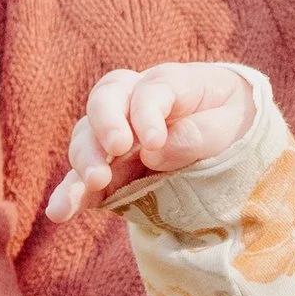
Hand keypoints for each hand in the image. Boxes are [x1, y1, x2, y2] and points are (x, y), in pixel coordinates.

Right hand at [46, 63, 256, 219]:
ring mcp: (116, 134)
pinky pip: (81, 177)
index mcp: (171, 83)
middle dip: (106, 123)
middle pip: (106, 99)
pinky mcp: (108, 168)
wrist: (228, 134)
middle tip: (118, 148)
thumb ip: (202, 134)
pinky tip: (60, 212)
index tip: (153, 140)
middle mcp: (135, 102)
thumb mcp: (234, 122)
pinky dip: (69, 193)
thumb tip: (156, 151)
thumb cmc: (233, 121)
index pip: (149, 89)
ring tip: (94, 182)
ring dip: (85, 159)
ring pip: (87, 136)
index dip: (146, 112)